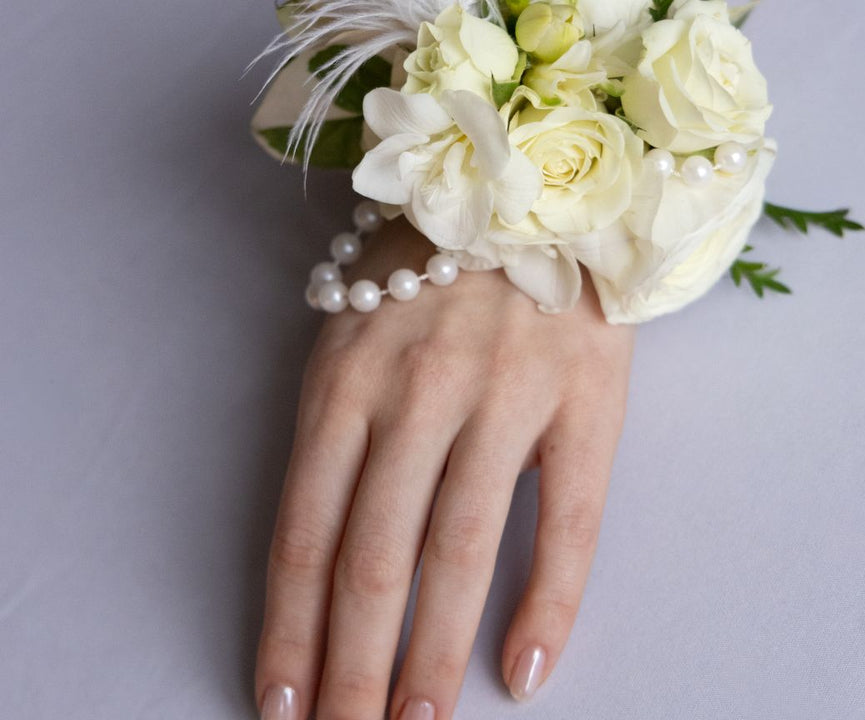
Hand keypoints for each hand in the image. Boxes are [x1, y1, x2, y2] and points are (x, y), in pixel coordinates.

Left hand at [255, 218, 633, 719]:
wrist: (535, 196)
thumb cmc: (432, 269)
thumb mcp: (357, 330)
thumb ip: (337, 428)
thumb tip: (325, 556)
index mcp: (349, 377)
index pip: (306, 529)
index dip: (290, 627)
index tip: (281, 702)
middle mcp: (419, 392)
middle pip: (373, 557)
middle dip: (351, 666)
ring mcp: (505, 396)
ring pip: (458, 551)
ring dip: (432, 655)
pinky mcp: (583, 401)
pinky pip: (570, 522)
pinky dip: (549, 604)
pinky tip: (525, 669)